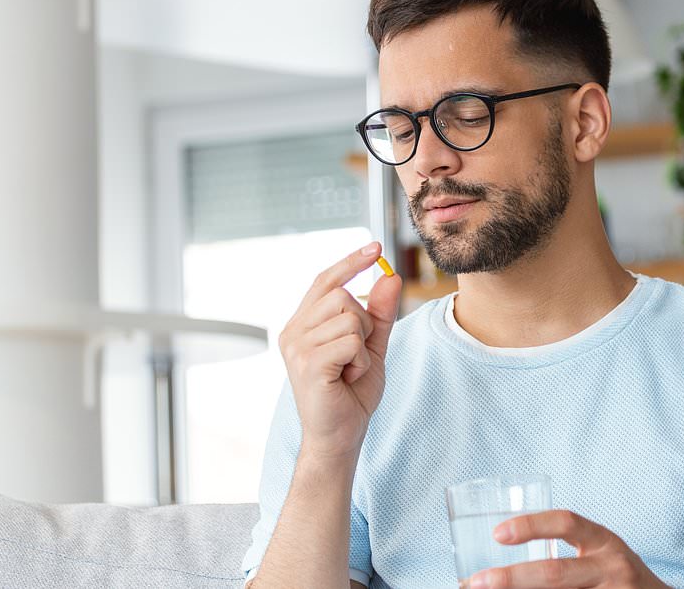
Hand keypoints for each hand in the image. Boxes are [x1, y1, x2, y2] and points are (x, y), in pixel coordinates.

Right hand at [277, 242, 401, 460]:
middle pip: (343, 296)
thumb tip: (390, 276)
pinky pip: (351, 341)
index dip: (350, 262)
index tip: (376, 246)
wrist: (340, 437)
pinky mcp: (308, 363)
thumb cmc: (351, 394)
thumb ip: (380, 313)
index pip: (325, 281)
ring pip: (351, 317)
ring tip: (351, 369)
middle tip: (358, 354)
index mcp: (302, 324)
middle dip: (365, 323)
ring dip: (364, 346)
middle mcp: (292, 331)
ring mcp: (296, 347)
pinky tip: (349, 378)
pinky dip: (362, 361)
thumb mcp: (372, 347)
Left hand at [465, 510, 669, 588]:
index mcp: (605, 541)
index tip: (497, 534)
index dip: (531, 525)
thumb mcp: (600, 555)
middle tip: (476, 582)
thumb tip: (503, 575)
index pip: (567, 522)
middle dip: (511, 579)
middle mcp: (612, 567)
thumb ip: (566, 555)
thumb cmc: (619, 578)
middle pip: (555, 574)